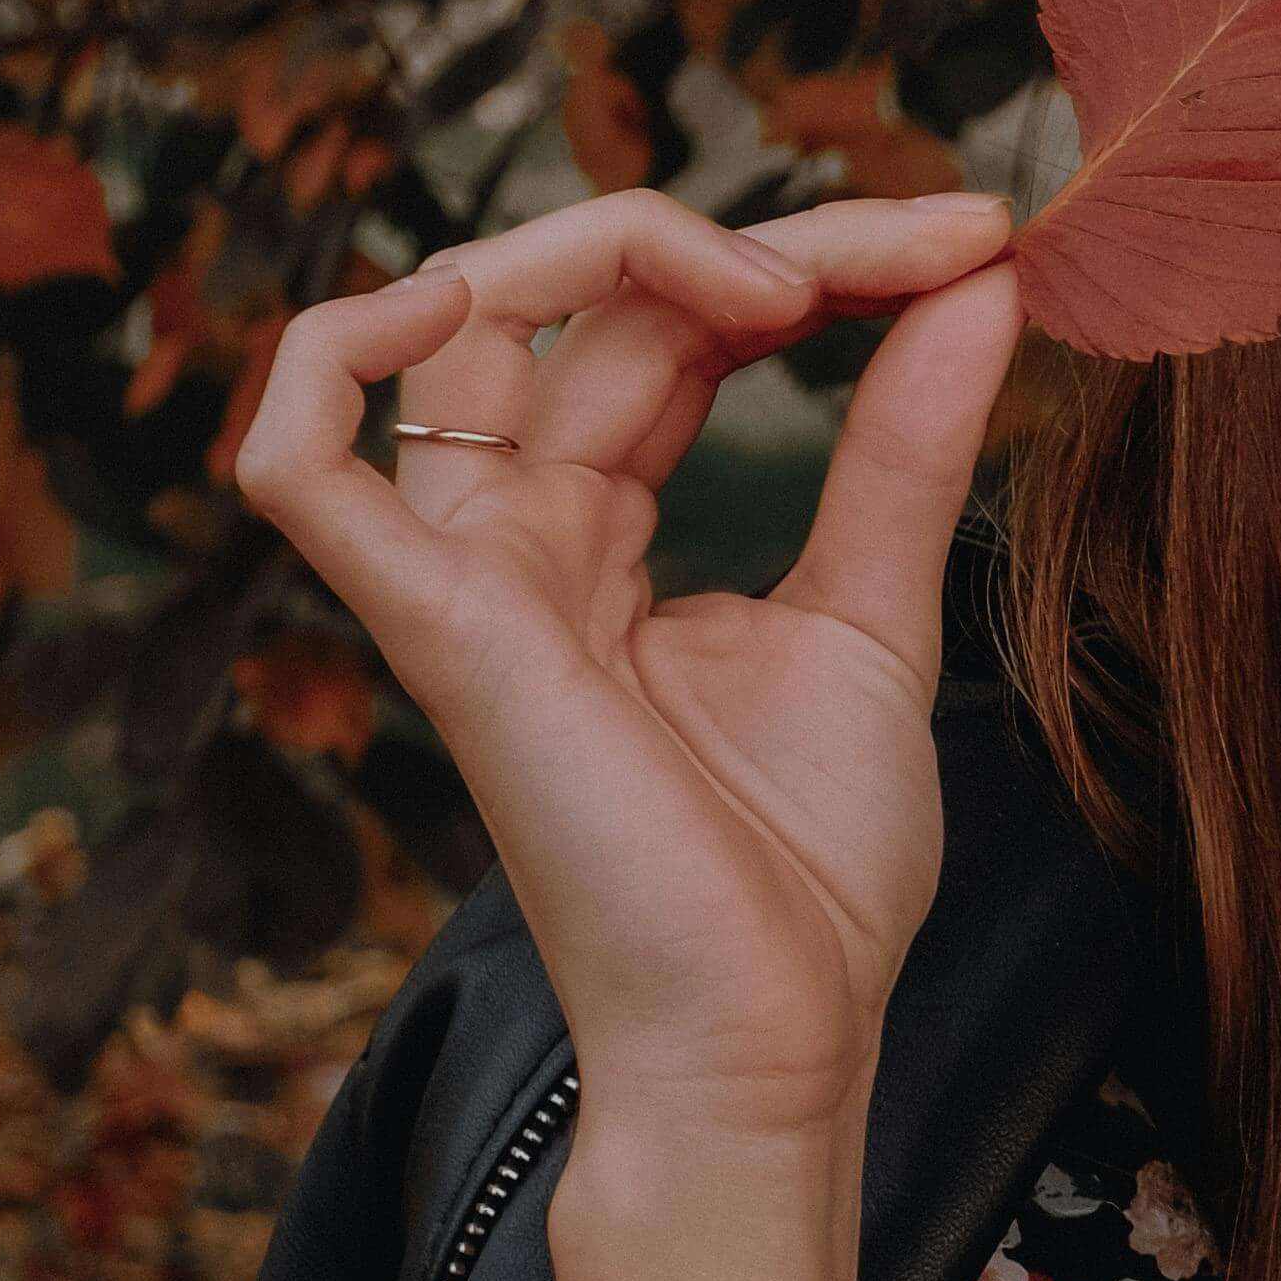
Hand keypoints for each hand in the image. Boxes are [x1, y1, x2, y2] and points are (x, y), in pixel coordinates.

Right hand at [237, 185, 1022, 1280]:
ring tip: (786, 281)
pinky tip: (481, 291)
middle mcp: (515, 536)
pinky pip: (302, 463)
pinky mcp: (437, 629)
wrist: (777, 1040)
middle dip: (775, 240)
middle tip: (946, 244)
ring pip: (458, 324)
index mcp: (602, 533)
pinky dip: (344, 348)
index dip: (815, 257)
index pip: (673, 326)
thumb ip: (903, 445)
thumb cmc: (807, 875)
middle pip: (594, 302)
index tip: (978, 242)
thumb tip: (979, 287)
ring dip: (615, 244)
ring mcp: (464, 576)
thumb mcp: (876, 613)